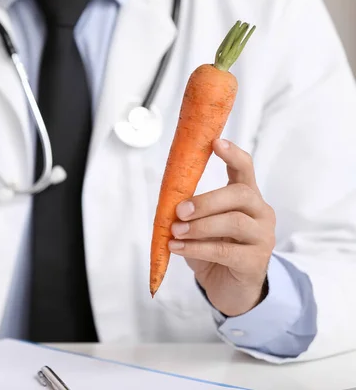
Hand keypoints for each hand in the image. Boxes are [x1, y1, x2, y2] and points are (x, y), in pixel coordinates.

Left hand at [168, 139, 275, 316]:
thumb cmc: (212, 251)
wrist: (229, 290)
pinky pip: (225, 250)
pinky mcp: (256, 262)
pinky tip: (177, 248)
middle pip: (240, 195)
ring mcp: (263, 238)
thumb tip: (169, 202)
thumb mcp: (199, 226)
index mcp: (247, 198)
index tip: (215, 142)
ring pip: (234, 222)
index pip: (245, 169)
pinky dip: (196, 248)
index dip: (232, 154)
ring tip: (175, 232)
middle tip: (179, 210)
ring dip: (199, 226)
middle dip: (206, 200)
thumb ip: (190, 211)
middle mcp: (261, 213)